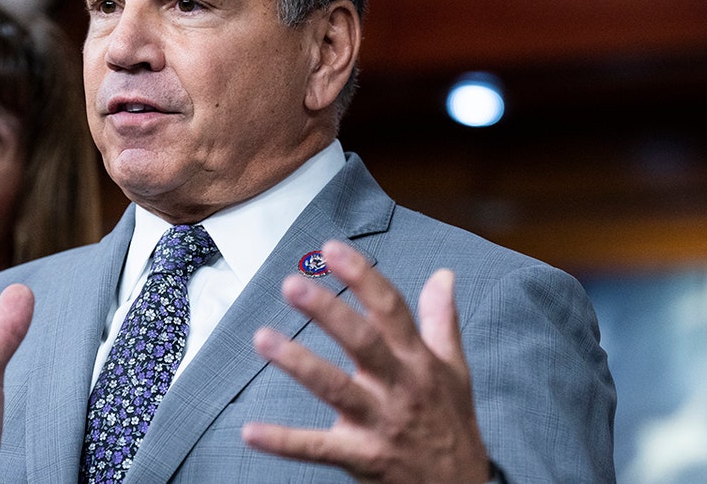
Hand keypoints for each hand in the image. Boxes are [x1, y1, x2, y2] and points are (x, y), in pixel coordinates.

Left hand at [243, 241, 489, 483]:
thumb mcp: (456, 371)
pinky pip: (317, 449)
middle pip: (363, 342)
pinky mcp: (362, 458)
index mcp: (419, 361)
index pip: (391, 310)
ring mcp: (380, 424)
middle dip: (328, 312)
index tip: (331, 248)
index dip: (362, 277)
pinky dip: (283, 442)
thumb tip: (442, 275)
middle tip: (292, 283)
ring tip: (262, 338)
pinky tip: (250, 431)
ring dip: (298, 363)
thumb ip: (442, 321)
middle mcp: (400, 387)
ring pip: (336, 388)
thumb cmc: (452, 425)